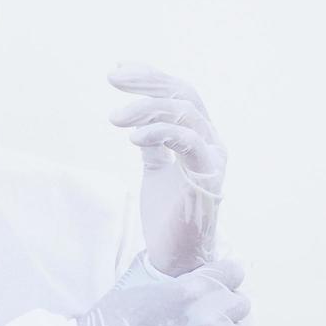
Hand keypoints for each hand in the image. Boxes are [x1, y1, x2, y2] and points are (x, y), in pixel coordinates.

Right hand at [73, 257, 250, 325]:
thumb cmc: (112, 319)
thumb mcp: (139, 283)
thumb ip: (170, 276)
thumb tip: (180, 264)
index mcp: (190, 289)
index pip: (234, 273)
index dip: (226, 277)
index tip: (218, 284)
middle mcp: (205, 316)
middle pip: (241, 304)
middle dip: (226, 306)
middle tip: (208, 313)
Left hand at [108, 63, 226, 276]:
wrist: (178, 257)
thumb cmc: (168, 216)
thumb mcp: (155, 170)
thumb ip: (153, 144)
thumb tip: (137, 121)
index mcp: (199, 137)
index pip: (179, 93)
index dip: (151, 77)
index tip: (118, 69)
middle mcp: (211, 141)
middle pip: (184, 94)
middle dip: (148, 81)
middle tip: (113, 77)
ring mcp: (212, 157)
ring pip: (185, 113)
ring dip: (147, 108)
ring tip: (114, 117)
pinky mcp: (207, 176)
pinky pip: (187, 141)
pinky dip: (159, 133)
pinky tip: (131, 137)